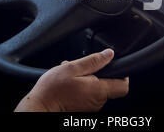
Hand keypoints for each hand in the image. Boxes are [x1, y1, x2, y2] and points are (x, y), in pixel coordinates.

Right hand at [14, 49, 128, 111]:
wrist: (40, 107)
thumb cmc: (52, 90)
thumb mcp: (72, 68)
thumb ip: (93, 61)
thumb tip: (109, 54)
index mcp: (98, 90)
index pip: (123, 86)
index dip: (123, 75)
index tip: (115, 66)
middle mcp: (98, 102)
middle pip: (108, 85)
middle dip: (97, 74)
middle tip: (82, 69)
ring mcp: (90, 107)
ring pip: (96, 89)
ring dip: (86, 80)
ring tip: (71, 75)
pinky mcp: (83, 109)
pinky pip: (87, 95)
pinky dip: (81, 88)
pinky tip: (69, 83)